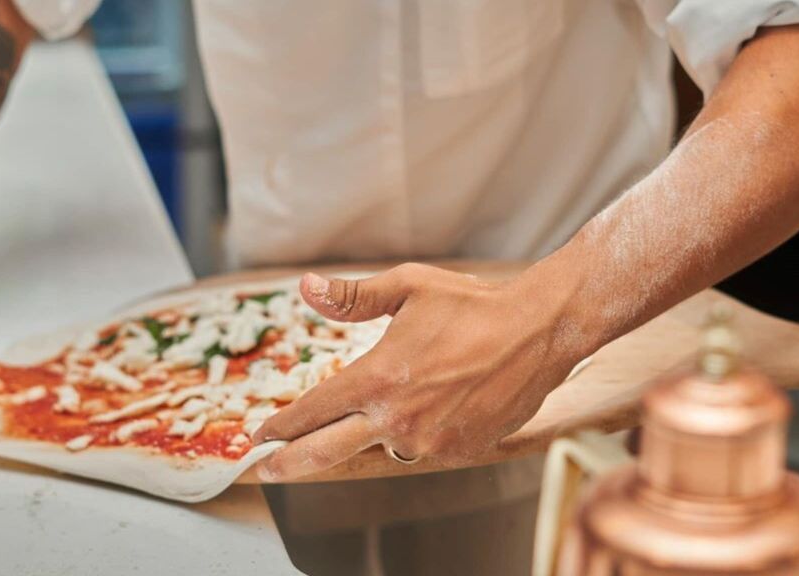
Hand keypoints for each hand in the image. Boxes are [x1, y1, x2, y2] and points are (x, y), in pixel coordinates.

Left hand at [254, 263, 588, 480]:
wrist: (538, 331)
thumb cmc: (471, 305)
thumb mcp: (407, 287)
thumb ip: (352, 296)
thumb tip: (306, 288)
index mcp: (377, 378)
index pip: (313, 410)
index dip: (281, 424)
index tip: (260, 435)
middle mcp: (397, 417)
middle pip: (326, 451)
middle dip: (289, 462)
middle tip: (264, 470)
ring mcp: (428, 440)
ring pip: (383, 445)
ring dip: (375, 431)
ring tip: (392, 403)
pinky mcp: (457, 452)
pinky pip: (422, 448)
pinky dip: (417, 432)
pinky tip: (431, 406)